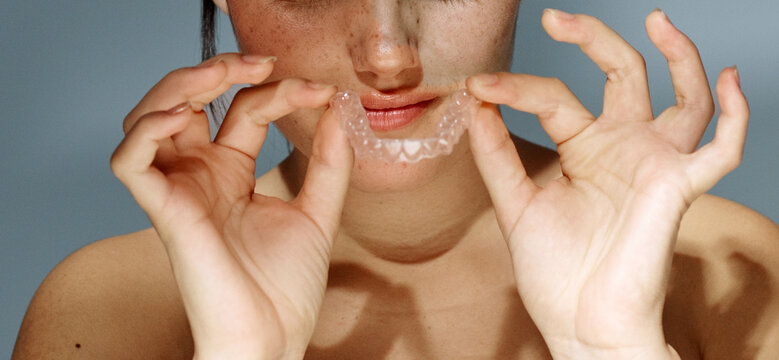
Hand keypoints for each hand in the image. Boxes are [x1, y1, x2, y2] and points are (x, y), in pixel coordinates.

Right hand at [111, 53, 352, 358]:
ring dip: (179, 86)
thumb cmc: (285, 288)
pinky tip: (183, 116)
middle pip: (187, 102)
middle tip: (260, 62)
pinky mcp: (165, 212)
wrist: (273, 337)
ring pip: (148, 119)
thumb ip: (329, 164)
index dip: (279, 92)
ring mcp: (180, 192)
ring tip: (221, 74)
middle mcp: (201, 176)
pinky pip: (130, 162)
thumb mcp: (318, 213)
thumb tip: (337, 112)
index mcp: (233, 173)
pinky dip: (146, 131)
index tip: (323, 92)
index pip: (244, 111)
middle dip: (218, 71)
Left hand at [466, 10, 746, 358]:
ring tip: (654, 20)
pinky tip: (733, 79)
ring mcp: (652, 164)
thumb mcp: (516, 205)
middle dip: (594, 38)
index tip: (477, 87)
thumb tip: (476, 105)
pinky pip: (722, 148)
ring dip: (677, 55)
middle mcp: (622, 148)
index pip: (555, 98)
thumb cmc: (555, 273)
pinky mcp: (677, 188)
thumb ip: (497, 157)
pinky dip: (736, 115)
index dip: (515, 89)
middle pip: (623, 74)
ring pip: (684, 96)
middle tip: (556, 18)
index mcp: (583, 149)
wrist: (580, 324)